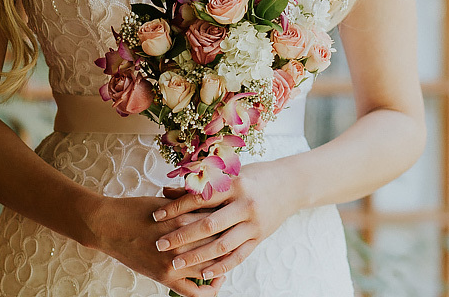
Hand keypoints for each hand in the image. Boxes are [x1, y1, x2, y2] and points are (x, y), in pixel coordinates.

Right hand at [82, 192, 227, 296]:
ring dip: (223, 266)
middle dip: (231, 243)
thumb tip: (213, 205)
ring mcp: (174, 261)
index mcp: (184, 218)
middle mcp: (182, 241)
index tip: (237, 223)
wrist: (108, 226)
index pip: (219, 223)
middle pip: (219, 245)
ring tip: (227, 261)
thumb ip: (190, 205)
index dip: (231, 224)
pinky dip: (209, 289)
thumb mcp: (167, 202)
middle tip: (238, 242)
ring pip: (211, 268)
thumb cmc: (136, 209)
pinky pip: (194, 292)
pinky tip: (213, 282)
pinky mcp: (164, 277)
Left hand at [151, 161, 299, 280]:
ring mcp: (254, 224)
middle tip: (159, 243)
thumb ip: (200, 186)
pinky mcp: (260, 238)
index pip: (200, 198)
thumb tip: (166, 192)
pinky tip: (204, 273)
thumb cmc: (254, 176)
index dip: (176, 208)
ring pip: (221, 245)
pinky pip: (239, 256)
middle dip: (181, 235)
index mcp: (235, 184)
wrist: (291, 185)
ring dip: (196, 255)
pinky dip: (221, 267)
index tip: (156, 216)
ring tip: (175, 262)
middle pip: (208, 224)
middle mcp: (245, 205)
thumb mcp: (230, 175)